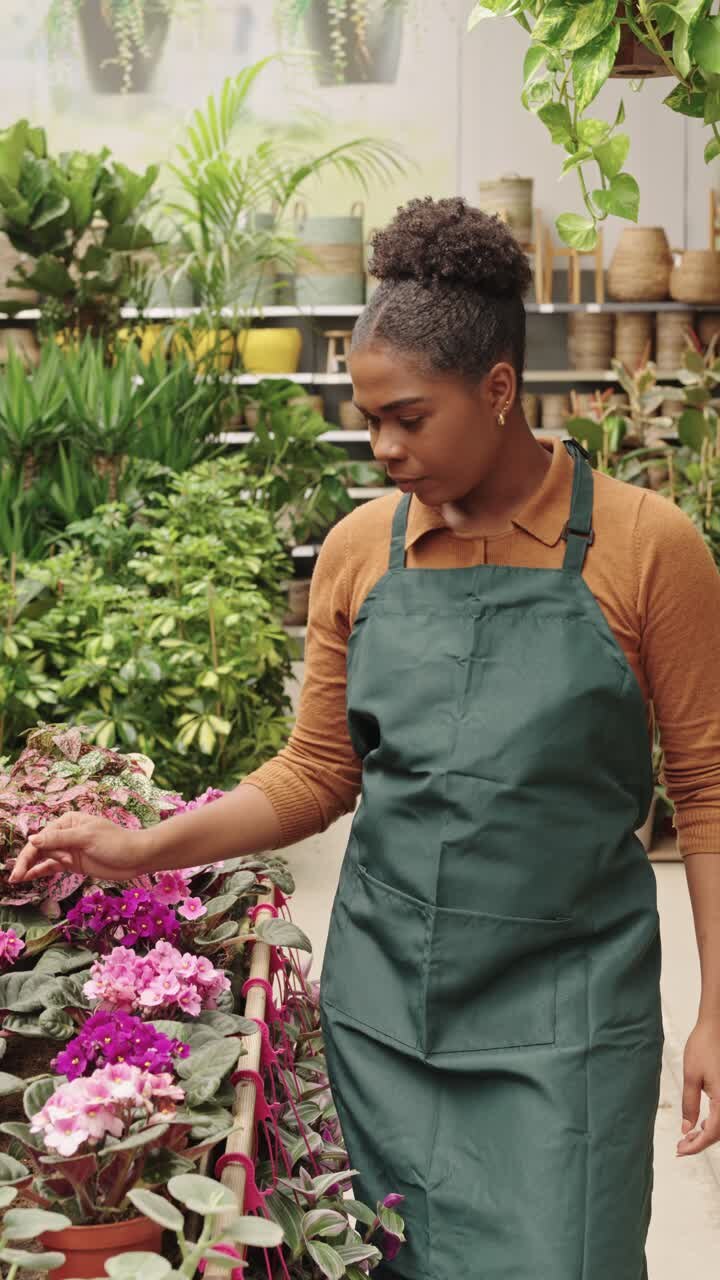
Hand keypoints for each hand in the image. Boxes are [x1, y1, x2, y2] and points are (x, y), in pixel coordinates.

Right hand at [7, 812, 150, 883]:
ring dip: (31, 867)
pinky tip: (28, 877)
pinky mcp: (72, 864)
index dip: (39, 849)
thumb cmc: (115, 842)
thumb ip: (59, 840)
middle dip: (27, 860)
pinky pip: (51, 867)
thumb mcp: (87, 838)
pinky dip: (39, 871)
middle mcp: (65, 834)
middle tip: (15, 876)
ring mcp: (68, 850)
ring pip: (43, 858)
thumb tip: (32, 840)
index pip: (44, 835)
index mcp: (68, 821)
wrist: (136, 858)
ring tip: (17, 879)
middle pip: (40, 847)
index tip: (49, 861)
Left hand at [677, 1019, 719, 1155]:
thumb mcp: (691, 1076)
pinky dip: (714, 1124)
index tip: (680, 1150)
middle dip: (701, 1143)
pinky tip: (701, 1124)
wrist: (717, 1027)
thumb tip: (687, 1129)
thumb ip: (689, 1105)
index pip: (711, 1133)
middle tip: (681, 1147)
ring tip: (688, 1138)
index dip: (696, 1146)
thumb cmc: (704, 1047)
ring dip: (708, 1135)